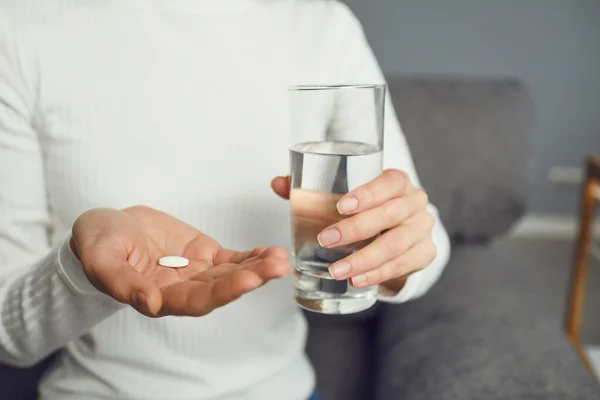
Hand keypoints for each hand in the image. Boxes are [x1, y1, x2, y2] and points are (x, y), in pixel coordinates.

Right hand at [71, 206, 289, 316]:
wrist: (108, 226)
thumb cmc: (98, 244)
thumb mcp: (101, 260)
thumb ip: (122, 283)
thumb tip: (148, 304)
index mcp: (159, 297)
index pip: (196, 301)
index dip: (222, 292)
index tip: (247, 280)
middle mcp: (183, 290)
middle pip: (222, 288)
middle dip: (250, 278)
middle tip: (276, 267)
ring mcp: (197, 272)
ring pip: (232, 273)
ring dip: (258, 268)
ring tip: (281, 259)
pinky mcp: (205, 254)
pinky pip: (233, 258)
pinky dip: (253, 256)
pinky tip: (272, 253)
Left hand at [271, 170, 435, 291]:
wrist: (400, 228)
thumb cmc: (367, 208)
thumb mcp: (345, 196)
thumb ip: (311, 189)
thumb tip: (278, 183)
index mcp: (397, 182)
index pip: (389, 182)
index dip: (368, 193)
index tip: (341, 206)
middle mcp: (415, 202)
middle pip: (391, 214)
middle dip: (356, 229)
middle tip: (325, 240)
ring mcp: (422, 229)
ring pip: (397, 244)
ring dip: (365, 259)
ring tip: (337, 270)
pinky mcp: (425, 253)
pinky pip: (404, 265)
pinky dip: (378, 274)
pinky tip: (357, 280)